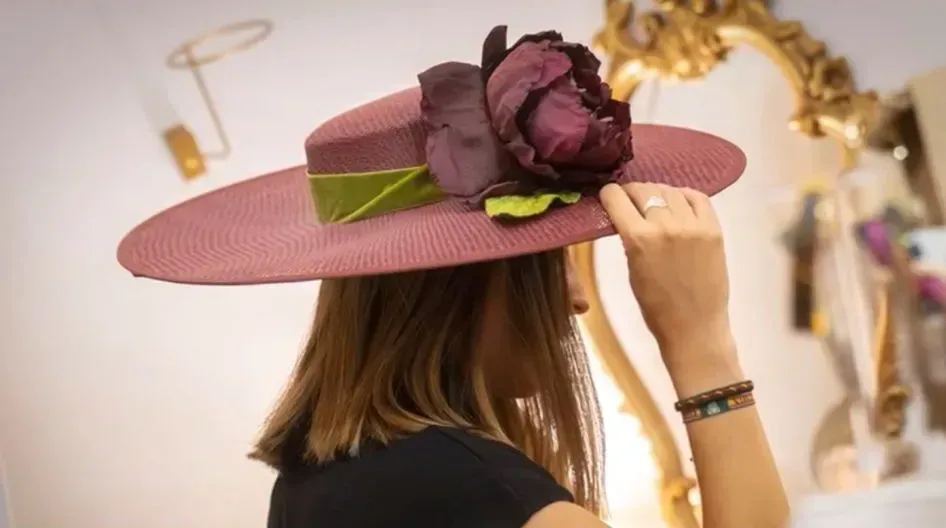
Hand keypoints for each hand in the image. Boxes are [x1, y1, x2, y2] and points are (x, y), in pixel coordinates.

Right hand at [599, 182, 734, 372]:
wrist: (694, 327)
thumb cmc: (655, 306)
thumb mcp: (632, 269)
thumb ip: (629, 237)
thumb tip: (627, 213)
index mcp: (639, 239)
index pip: (617, 198)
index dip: (609, 194)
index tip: (609, 197)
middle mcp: (666, 226)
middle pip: (644, 189)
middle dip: (632, 192)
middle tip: (630, 201)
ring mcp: (693, 226)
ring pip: (669, 190)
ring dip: (657, 193)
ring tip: (655, 203)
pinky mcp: (714, 229)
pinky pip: (698, 198)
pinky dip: (684, 196)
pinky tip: (678, 204)